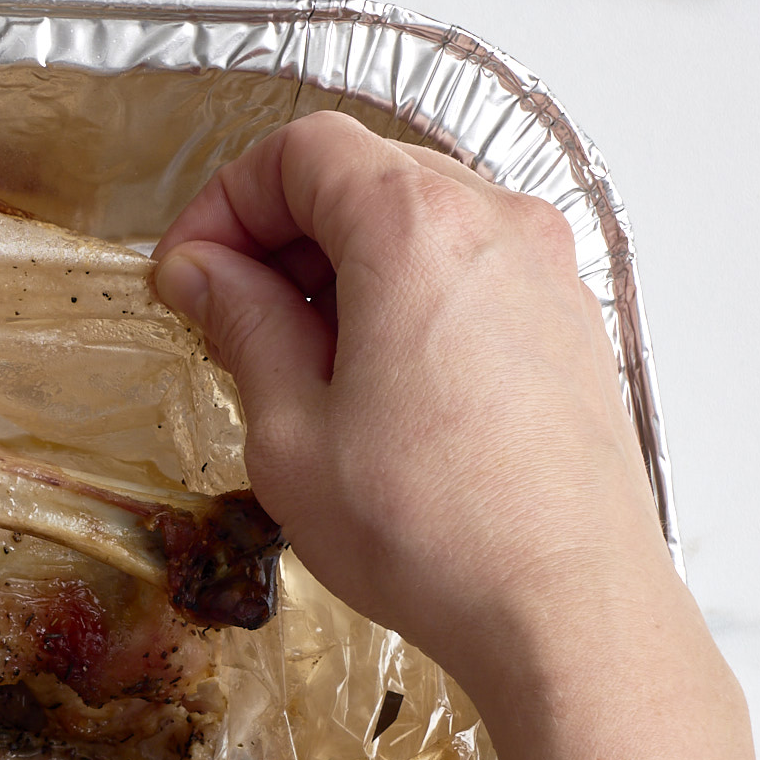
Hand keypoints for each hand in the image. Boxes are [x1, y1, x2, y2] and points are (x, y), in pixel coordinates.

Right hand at [151, 110, 677, 707]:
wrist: (563, 608)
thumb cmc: (431, 531)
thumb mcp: (289, 432)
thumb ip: (243, 325)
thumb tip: (203, 272)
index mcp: (414, 229)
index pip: (302, 151)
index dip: (226, 202)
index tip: (189, 271)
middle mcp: (495, 224)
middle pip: (365, 172)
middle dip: (281, 231)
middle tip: (227, 315)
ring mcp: (546, 271)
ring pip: (420, 220)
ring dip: (343, 266)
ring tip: (297, 361)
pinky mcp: (570, 324)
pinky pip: (470, 270)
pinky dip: (406, 296)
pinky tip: (372, 385)